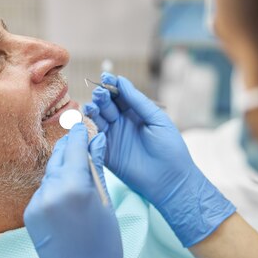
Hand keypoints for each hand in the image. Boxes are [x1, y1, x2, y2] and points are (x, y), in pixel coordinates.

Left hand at [24, 123, 139, 257]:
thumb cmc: (105, 243)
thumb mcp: (106, 201)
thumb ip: (97, 167)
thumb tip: (98, 140)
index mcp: (74, 187)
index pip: (74, 149)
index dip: (79, 135)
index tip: (82, 126)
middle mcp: (50, 193)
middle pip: (59, 159)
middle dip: (69, 149)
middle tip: (79, 140)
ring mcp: (36, 205)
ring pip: (49, 176)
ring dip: (62, 170)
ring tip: (77, 170)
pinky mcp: (29, 216)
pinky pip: (42, 193)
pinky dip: (54, 188)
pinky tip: (67, 194)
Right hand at [85, 72, 234, 246]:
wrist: (170, 180)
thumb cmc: (170, 148)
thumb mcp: (157, 120)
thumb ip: (138, 102)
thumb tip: (122, 81)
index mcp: (136, 112)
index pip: (120, 95)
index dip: (112, 85)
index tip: (106, 78)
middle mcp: (122, 122)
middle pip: (106, 105)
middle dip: (101, 97)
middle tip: (98, 94)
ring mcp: (113, 137)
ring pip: (97, 119)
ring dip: (93, 111)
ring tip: (92, 107)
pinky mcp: (106, 153)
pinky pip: (93, 138)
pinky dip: (88, 130)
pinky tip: (88, 123)